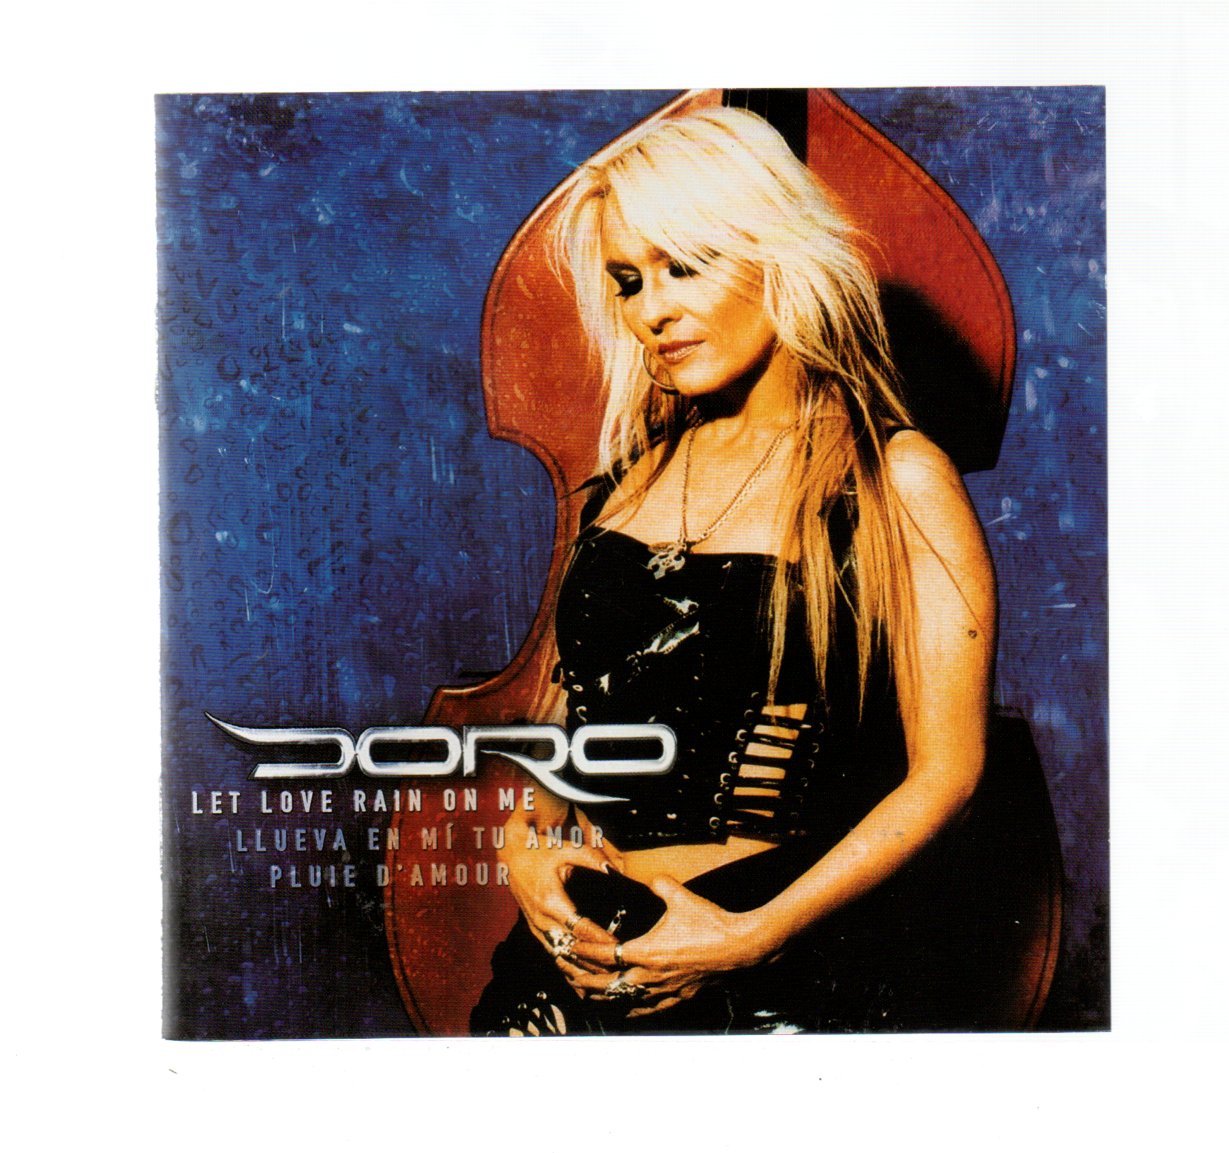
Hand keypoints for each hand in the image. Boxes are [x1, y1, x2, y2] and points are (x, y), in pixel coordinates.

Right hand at [499, 811, 621, 977]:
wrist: (513, 856)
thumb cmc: (542, 851)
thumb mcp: (566, 849)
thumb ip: (592, 859)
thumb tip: (614, 869)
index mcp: (550, 901)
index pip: (580, 928)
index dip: (600, 940)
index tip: (619, 948)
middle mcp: (541, 920)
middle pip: (571, 949)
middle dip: (595, 962)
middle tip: (619, 971)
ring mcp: (536, 928)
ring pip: (560, 958)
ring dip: (582, 971)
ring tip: (604, 983)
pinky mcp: (535, 931)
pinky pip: (552, 956)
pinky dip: (567, 971)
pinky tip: (582, 985)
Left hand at [563, 875, 773, 1016]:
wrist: (741, 947)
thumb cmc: (710, 921)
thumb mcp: (681, 896)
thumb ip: (659, 884)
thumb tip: (650, 876)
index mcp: (646, 951)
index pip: (604, 953)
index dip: (583, 951)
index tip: (568, 948)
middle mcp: (650, 975)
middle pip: (607, 984)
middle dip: (584, 980)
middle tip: (568, 975)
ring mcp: (665, 989)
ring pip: (626, 1001)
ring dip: (605, 997)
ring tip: (587, 994)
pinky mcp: (680, 996)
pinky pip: (650, 1009)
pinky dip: (634, 1009)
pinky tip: (627, 1011)